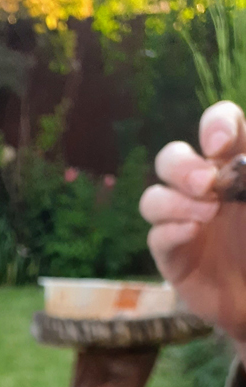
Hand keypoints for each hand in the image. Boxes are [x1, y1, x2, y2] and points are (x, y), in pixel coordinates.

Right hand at [140, 100, 245, 350]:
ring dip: (175, 201)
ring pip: (153, 197)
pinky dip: (171, 230)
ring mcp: (182, 221)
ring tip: (207, 215)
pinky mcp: (172, 256)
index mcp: (234, 163)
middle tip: (206, 184)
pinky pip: (156, 236)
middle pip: (170, 158)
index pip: (217, 125)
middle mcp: (203, 188)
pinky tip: (193, 233)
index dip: (213, 125)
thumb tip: (240, 160)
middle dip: (183, 167)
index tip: (220, 145)